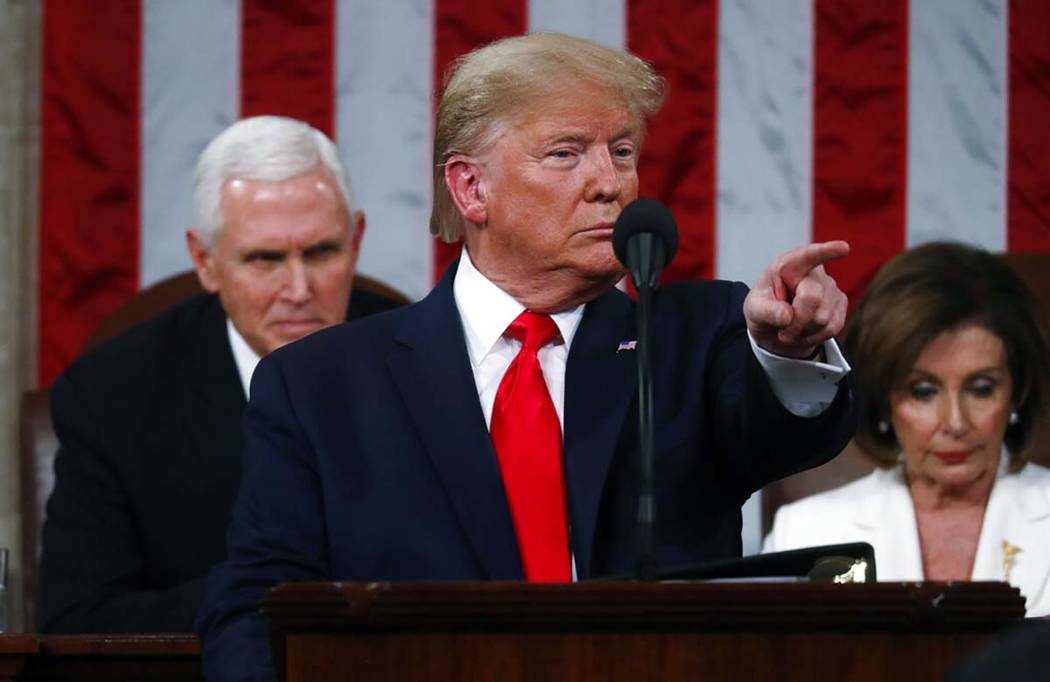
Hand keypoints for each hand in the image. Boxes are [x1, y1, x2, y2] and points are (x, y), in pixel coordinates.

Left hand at [743, 241, 849, 358]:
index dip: (826, 252)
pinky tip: (804, 332)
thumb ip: (766, 311)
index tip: (843, 248)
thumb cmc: (764, 309)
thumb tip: (787, 316)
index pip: (807, 256)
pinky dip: (815, 337)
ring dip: (804, 331)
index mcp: (788, 265)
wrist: (776, 327)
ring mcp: (830, 287)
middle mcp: (813, 272)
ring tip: (791, 329)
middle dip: (796, 321)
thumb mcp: (754, 310)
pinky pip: (833, 327)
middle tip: (783, 330)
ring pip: (823, 318)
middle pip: (812, 298)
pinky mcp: (840, 303)